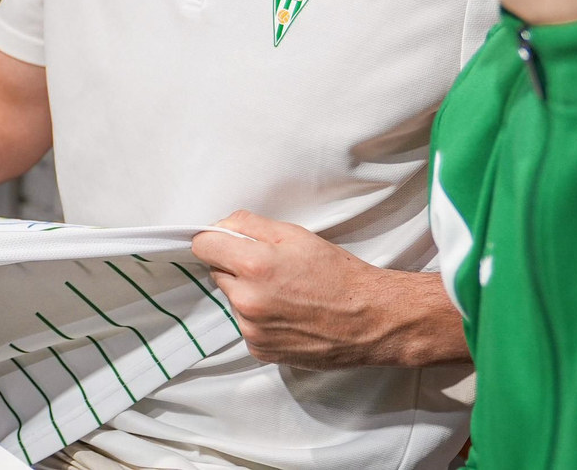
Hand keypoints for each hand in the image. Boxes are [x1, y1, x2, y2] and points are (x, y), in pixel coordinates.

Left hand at [191, 211, 468, 368]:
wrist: (374, 320)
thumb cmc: (339, 275)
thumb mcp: (297, 236)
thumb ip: (250, 225)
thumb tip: (219, 226)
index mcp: (253, 265)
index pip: (202, 246)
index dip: (217, 241)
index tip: (230, 243)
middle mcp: (247, 301)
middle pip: (217, 273)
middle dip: (237, 268)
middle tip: (273, 270)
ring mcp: (252, 329)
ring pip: (233, 301)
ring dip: (249, 295)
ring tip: (287, 295)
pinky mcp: (261, 350)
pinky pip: (247, 326)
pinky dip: (261, 320)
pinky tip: (289, 316)